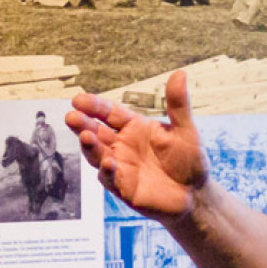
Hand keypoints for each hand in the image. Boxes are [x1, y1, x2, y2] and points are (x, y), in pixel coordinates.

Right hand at [67, 71, 207, 221]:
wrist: (195, 193)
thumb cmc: (188, 159)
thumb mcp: (185, 129)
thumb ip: (178, 104)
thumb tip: (180, 73)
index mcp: (133, 127)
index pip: (108, 113)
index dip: (94, 106)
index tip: (78, 100)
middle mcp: (122, 145)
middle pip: (96, 132)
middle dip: (82, 125)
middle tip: (71, 116)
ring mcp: (120, 167)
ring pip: (97, 155)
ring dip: (90, 147)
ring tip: (86, 137)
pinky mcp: (123, 188)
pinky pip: (111, 178)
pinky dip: (108, 171)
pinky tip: (109, 162)